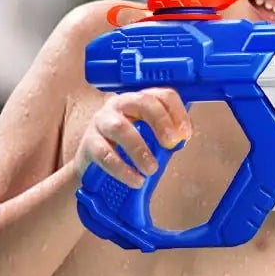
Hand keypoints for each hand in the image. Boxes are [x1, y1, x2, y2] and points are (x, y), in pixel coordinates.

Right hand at [73, 90, 190, 188]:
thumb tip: (181, 139)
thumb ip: (164, 135)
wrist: (92, 158)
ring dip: (139, 150)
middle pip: (142, 102)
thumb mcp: (147, 134)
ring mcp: (101, 121)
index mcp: (139, 100)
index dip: (177, 113)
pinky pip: (105, 154)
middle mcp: (119, 104)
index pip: (162, 95)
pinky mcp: (89, 142)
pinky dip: (122, 169)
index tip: (185, 134)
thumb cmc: (125, 143)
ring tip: (152, 169)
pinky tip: (136, 180)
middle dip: (160, 122)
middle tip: (170, 144)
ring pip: (120, 128)